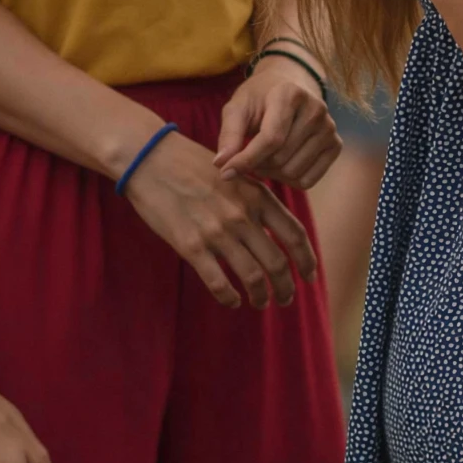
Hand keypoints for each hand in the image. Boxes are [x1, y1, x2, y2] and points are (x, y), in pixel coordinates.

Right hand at [122, 129, 317, 306]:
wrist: (152, 159)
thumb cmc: (193, 165)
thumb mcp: (236, 174)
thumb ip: (256, 200)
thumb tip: (275, 230)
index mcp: (257, 196)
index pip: (294, 235)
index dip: (307, 260)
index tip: (310, 277)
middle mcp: (242, 215)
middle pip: (277, 263)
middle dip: (285, 287)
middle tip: (285, 299)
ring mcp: (217, 232)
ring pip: (252, 277)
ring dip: (260, 296)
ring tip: (260, 303)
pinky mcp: (191, 246)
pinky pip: (219, 283)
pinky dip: (230, 298)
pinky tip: (232, 301)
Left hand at [214, 54, 341, 189]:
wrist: (290, 86)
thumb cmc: (259, 98)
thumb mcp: (238, 107)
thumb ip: (229, 134)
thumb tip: (221, 165)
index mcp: (290, 94)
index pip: (270, 138)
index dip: (246, 160)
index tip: (225, 173)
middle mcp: (316, 108)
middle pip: (280, 158)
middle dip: (257, 164)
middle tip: (248, 155)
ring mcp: (329, 127)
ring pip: (293, 172)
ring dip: (272, 173)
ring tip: (263, 157)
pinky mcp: (335, 144)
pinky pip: (308, 180)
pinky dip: (289, 179)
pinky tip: (281, 163)